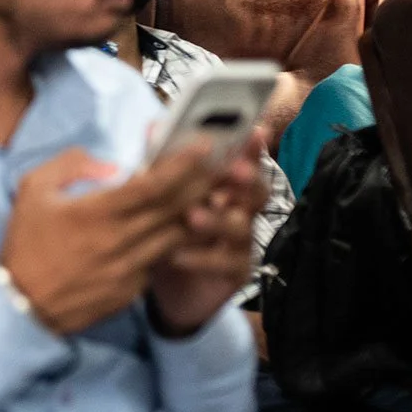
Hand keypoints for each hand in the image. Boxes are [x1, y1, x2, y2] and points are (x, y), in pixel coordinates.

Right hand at [0, 145, 212, 334]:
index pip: (152, 185)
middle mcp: (119, 240)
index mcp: (96, 212)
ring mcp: (130, 268)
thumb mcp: (33, 188)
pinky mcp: (133, 289)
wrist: (21, 303)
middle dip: (202, 182)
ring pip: (176, 236)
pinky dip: (175, 241)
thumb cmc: (26, 242)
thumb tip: (111, 165)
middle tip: (222, 163)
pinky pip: (161, 259)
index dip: (182, 164)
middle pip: (175, 209)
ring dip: (197, 213)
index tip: (203, 146)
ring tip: (212, 192)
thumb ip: (71, 165)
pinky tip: (182, 228)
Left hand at [147, 146, 266, 336]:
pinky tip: (177, 255)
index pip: (242, 159)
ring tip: (193, 216)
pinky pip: (226, 263)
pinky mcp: (236, 272)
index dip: (251, 147)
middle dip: (248, 178)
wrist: (165, 285)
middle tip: (234, 171)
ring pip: (241, 226)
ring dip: (218, 219)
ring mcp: (241, 242)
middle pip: (256, 190)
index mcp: (224, 184)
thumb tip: (154, 126)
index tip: (254, 131)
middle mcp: (240, 209)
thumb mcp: (160, 195)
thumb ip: (160, 162)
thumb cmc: (166, 229)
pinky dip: (201, 258)